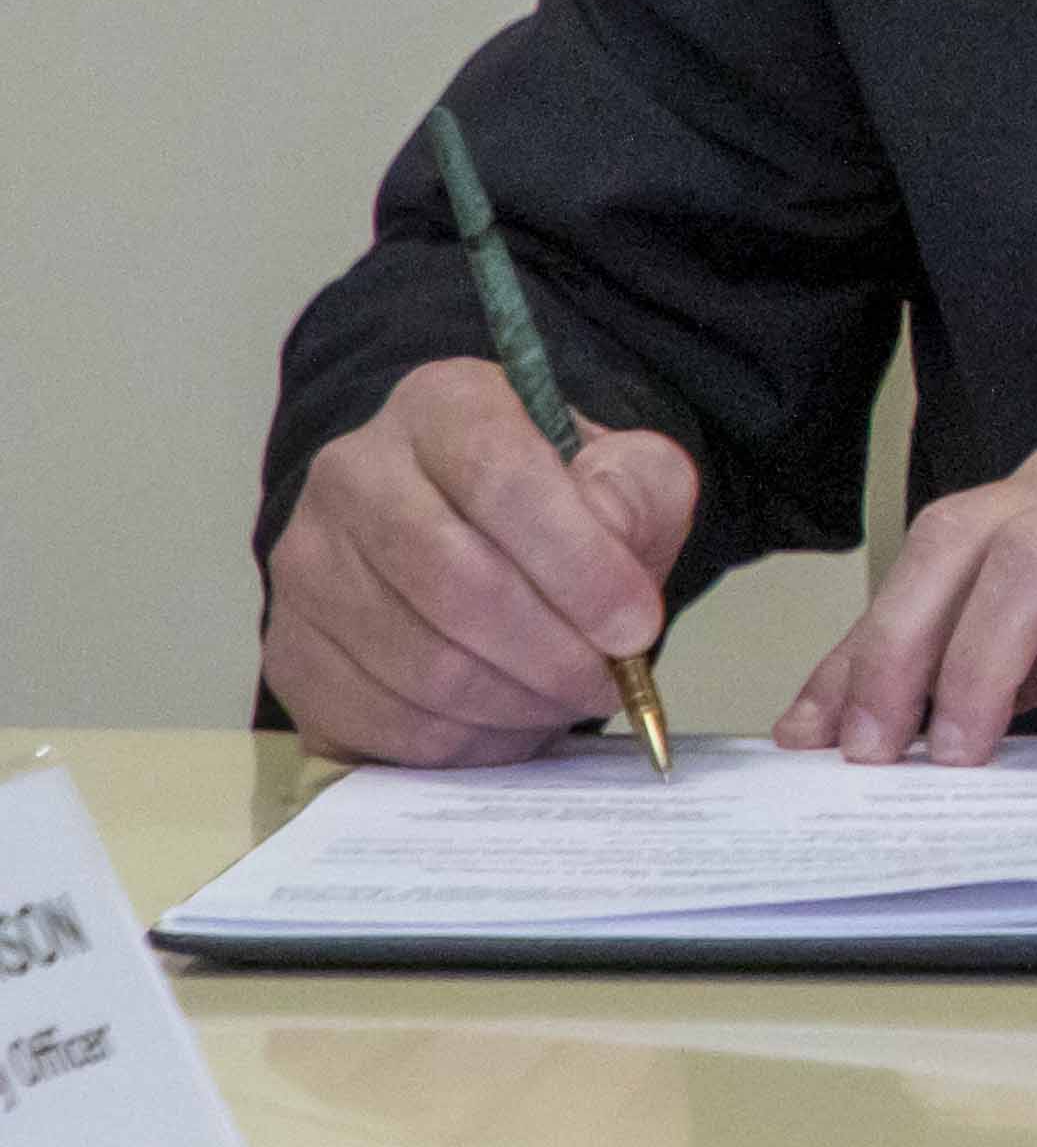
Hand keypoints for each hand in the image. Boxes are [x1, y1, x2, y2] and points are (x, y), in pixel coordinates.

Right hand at [262, 359, 703, 764]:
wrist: (478, 542)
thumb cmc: (563, 508)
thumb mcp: (626, 475)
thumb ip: (637, 490)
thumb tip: (610, 534)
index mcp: (442, 407)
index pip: (501, 480)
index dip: (578, 566)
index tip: (636, 628)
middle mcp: (353, 472)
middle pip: (454, 582)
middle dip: (552, 651)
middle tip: (608, 681)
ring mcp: (307, 562)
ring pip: (418, 663)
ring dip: (513, 702)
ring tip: (565, 699)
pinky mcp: (290, 648)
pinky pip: (379, 718)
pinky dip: (460, 739)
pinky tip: (507, 722)